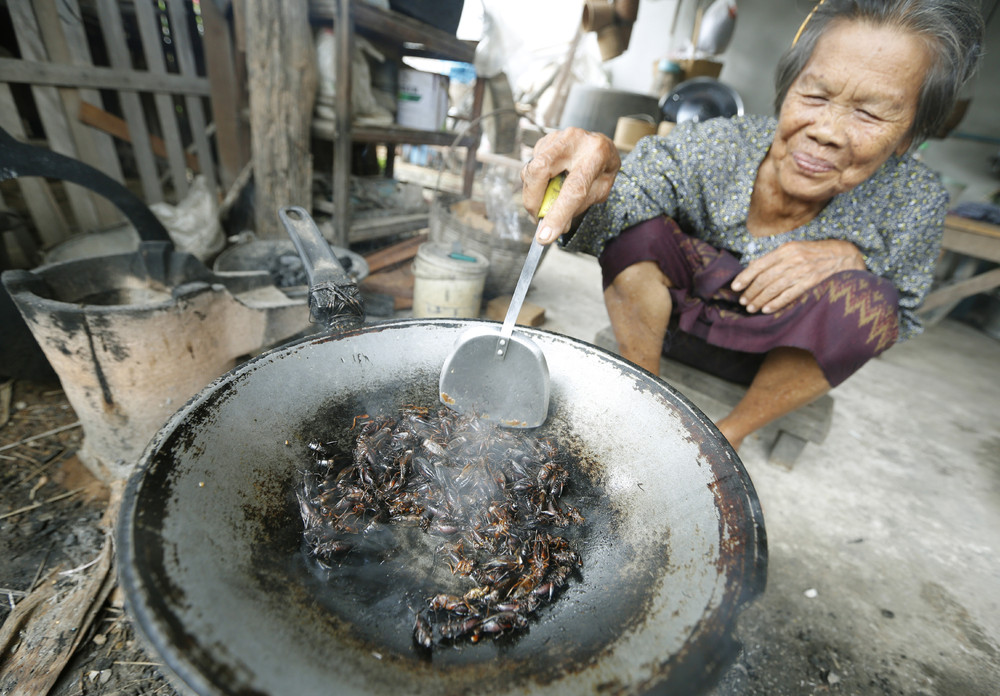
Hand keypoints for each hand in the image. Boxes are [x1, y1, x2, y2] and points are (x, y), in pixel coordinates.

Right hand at [521, 127, 619, 243]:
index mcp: (597, 153)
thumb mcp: (600, 190)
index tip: (544, 237)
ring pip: (531, 170)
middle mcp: (575, 140)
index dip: (558, 214)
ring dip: (533, 194)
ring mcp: (557, 136)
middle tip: (538, 218)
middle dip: (533, 200)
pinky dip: (534, 182)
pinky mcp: (544, 140)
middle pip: (540, 170)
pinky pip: (530, 166)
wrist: (601, 144)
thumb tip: (555, 226)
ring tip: (547, 202)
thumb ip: (579, 207)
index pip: (574, 188)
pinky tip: (549, 182)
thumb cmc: (602, 170)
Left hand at [731, 240, 866, 313]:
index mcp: (786, 249)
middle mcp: (793, 259)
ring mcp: (803, 271)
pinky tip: (767, 309)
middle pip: (765, 278)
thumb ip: (777, 259)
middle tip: (743, 301)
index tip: (735, 287)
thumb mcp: (796, 250)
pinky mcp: (812, 282)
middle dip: (751, 291)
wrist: (846, 256)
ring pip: (774, 287)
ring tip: (751, 308)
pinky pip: (789, 295)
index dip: (745, 276)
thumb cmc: (817, 254)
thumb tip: (754, 268)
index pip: (759, 264)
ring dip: (760, 299)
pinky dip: (776, 303)